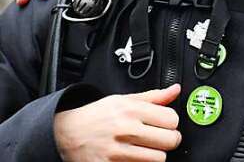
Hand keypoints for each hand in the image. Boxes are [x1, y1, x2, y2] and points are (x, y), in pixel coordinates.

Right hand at [54, 84, 181, 161]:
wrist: (66, 132)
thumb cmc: (97, 115)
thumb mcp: (124, 99)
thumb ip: (153, 97)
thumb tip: (175, 90)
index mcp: (131, 110)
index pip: (172, 119)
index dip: (172, 122)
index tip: (166, 124)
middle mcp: (125, 130)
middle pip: (170, 140)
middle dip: (169, 140)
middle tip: (160, 138)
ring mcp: (116, 151)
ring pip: (158, 159)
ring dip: (155, 155)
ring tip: (146, 149)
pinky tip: (133, 157)